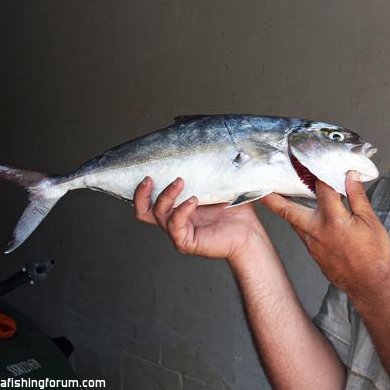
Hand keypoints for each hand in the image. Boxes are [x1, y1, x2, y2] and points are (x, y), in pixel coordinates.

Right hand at [133, 177, 264, 261]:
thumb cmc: (235, 210)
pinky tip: (193, 200)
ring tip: (180, 182)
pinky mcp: (186, 242)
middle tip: (149, 178)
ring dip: (166, 195)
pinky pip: (174, 225)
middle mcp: (174, 220)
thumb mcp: (218, 186)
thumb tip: (208, 147)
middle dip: (140, 194)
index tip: (149, 167)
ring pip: (157, 214)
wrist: (249, 233)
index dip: (144, 186)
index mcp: (178, 207)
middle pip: (143, 211)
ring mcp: (178, 231)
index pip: (151, 199)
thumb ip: (208, 172)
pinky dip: (181, 210)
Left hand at [260, 172, 389, 297]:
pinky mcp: (312, 252)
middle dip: (271, 197)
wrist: (368, 285)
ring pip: (292, 221)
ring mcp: (312, 243)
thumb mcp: (371, 222)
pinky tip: (301, 213)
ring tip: (275, 194)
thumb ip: (357, 197)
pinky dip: (298, 220)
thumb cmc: (373, 255)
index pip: (322, 188)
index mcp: (333, 220)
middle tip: (259, 185)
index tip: (313, 161)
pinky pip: (301, 232)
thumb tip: (350, 176)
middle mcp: (317, 231)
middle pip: (287, 209)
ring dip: (284, 208)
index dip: (319, 172)